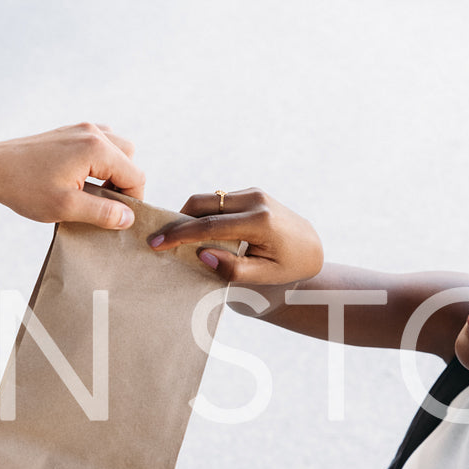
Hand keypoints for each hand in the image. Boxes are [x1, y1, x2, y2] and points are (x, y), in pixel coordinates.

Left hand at [0, 123, 145, 229]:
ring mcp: (81, 129)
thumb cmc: (25, 188)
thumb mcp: (66, 207)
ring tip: (95, 192)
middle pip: (130, 158)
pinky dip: (100, 161)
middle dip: (124, 183)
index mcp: (96, 149)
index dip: (132, 200)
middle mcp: (93, 133)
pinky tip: (84, 178)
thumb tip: (128, 218)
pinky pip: (100, 143)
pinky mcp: (70, 132)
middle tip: (105, 204)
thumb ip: (102, 213)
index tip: (116, 218)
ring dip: (113, 171)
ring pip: (117, 149)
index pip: (135, 175)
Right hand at [148, 188, 323, 285]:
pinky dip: (204, 213)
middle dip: (178, 219)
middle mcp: (256, 200)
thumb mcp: (265, 275)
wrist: (312, 247)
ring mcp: (254, 193)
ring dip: (190, 215)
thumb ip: (234, 268)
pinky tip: (199, 232)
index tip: (156, 243)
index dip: (179, 235)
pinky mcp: (251, 193)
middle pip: (203, 203)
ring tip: (178, 238)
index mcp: (260, 222)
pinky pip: (219, 200)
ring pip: (209, 199)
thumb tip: (202, 254)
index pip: (209, 226)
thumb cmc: (290, 266)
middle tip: (161, 238)